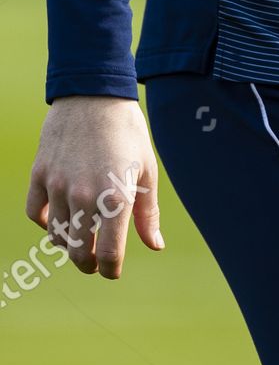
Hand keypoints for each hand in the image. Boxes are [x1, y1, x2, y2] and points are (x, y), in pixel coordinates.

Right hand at [25, 96, 164, 278]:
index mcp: (116, 197)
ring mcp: (58, 185)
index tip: (112, 270)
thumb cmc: (128, 131)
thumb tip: (155, 246)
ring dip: (68, 244)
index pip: (108, 255)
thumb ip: (148, 212)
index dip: (110, 270)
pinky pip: (36, 213)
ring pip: (56, 236)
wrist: (95, 94)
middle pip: (79, 253)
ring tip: (79, 237)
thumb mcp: (147, 169)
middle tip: (94, 261)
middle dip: (88, 263)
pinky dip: (45, 222)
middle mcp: (85, 196)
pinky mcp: (40, 174)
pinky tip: (59, 216)